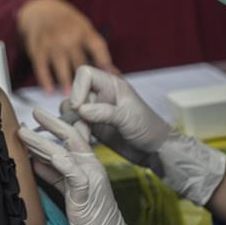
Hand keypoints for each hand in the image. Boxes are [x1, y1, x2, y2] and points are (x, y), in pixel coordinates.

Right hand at [16, 0, 115, 94]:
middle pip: (79, 60)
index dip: (105, 62)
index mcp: (84, 31)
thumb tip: (115, 74)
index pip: (97, 47)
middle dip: (85, 79)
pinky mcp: (37, 49)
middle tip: (90, 96)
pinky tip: (49, 91)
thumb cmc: (68, 25)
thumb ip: (97, 52)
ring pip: (60, 65)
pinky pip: (41, 67)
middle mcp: (69, 36)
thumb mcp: (84, 31)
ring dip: (65, 81)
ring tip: (70, 96)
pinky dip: (45, 80)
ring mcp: (52, 43)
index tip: (111, 77)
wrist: (41, 11)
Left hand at [19, 109, 160, 224]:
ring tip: (25, 132)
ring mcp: (91, 180)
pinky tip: (52, 155)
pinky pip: (75, 176)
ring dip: (43, 141)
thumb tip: (37, 160)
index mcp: (86, 166)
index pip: (71, 139)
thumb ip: (55, 174)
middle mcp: (90, 167)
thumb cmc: (92, 220)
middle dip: (50, 123)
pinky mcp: (88, 195)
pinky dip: (63, 164)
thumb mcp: (69, 192)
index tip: (38, 115)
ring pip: (66, 152)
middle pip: (69, 138)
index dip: (55, 125)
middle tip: (34, 110)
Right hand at [69, 65, 225, 205]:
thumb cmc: (148, 127)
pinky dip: (76, 132)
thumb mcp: (128, 117)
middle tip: (82, 126)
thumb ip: (104, 112)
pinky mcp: (91, 125)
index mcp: (110, 84)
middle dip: (74, 110)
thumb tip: (80, 110)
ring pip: (71, 110)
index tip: (78, 107)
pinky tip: (86, 141)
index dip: (78, 88)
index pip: (85, 74)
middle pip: (74, 93)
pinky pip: (74, 124)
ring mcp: (94, 110)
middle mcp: (99, 94)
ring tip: (85, 136)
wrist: (154, 150)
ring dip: (73, 123)